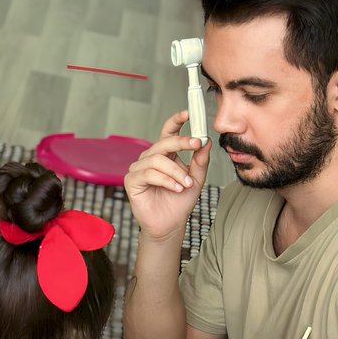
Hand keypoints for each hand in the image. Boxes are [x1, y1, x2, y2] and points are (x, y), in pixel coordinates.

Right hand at [124, 112, 211, 242]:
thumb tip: (206, 142)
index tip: (188, 113)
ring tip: (186, 184)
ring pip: (158, 159)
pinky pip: (149, 174)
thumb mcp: (196, 179)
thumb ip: (200, 161)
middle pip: (164, 142)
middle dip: (181, 142)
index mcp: (165, 155)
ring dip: (176, 171)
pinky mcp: (132, 181)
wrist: (170, 225)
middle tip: (196, 144)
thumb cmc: (180, 202)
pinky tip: (176, 188)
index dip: (176, 120)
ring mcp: (139, 169)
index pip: (168, 132)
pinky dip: (166, 180)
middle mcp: (150, 158)